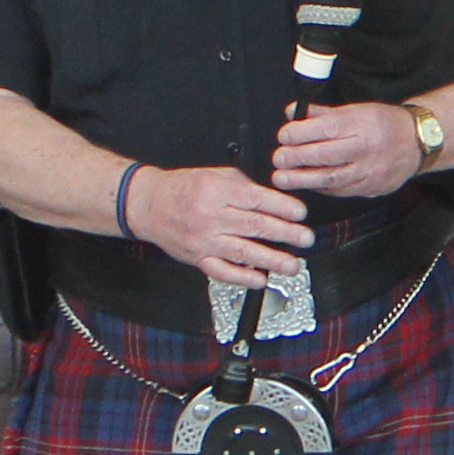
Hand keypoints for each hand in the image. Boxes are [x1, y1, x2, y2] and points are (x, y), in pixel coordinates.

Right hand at [129, 166, 315, 288]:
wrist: (148, 205)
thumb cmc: (182, 188)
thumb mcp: (214, 175)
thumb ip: (244, 186)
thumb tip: (274, 201)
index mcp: (215, 191)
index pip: (256, 200)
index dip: (282, 208)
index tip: (300, 214)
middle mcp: (209, 216)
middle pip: (255, 226)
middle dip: (285, 234)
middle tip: (305, 238)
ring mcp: (203, 240)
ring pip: (243, 252)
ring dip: (272, 260)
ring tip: (293, 264)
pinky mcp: (197, 259)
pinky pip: (223, 272)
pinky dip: (244, 277)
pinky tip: (261, 279)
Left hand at [273, 100, 426, 200]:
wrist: (418, 143)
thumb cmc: (384, 123)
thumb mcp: (356, 110)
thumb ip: (322, 113)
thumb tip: (293, 112)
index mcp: (361, 124)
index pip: (325, 129)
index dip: (300, 134)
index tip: (283, 136)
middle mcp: (365, 148)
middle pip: (325, 156)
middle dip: (296, 158)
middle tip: (278, 159)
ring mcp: (369, 171)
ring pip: (331, 178)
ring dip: (302, 180)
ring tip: (282, 178)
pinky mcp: (370, 188)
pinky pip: (340, 190)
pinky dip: (320, 188)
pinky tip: (307, 184)